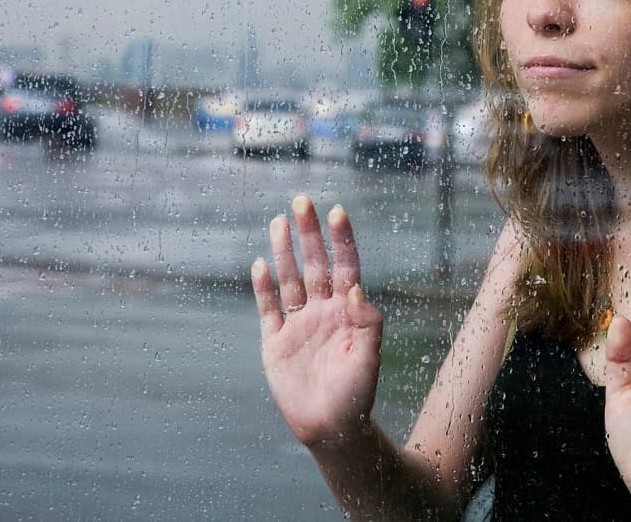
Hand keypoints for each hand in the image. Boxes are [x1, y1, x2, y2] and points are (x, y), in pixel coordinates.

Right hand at [251, 195, 383, 448]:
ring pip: (290, 279)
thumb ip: (366, 323)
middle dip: (309, 234)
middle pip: (315, 264)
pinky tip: (260, 263)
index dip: (342, 240)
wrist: (331, 429)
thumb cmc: (357, 396)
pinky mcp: (275, 342)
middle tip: (302, 201)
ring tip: (279, 221)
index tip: (338, 212)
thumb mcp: (369, 359)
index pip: (345, 267)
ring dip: (284, 251)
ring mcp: (298, 324)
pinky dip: (263, 287)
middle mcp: (322, 311)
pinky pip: (268, 309)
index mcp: (347, 312)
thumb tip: (355, 288)